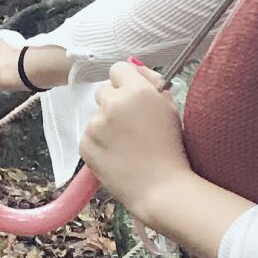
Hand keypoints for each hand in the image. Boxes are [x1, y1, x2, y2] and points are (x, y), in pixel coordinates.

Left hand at [78, 61, 192, 224]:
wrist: (161, 188)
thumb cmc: (173, 149)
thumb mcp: (170, 109)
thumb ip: (151, 85)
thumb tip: (136, 71)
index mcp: (136, 90)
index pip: (119, 69)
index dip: (127, 81)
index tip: (134, 95)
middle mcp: (112, 103)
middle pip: (104, 91)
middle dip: (116, 102)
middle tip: (132, 124)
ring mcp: (95, 125)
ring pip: (97, 115)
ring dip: (107, 124)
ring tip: (127, 145)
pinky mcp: (84, 144)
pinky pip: (90, 136)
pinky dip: (100, 143)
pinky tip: (117, 156)